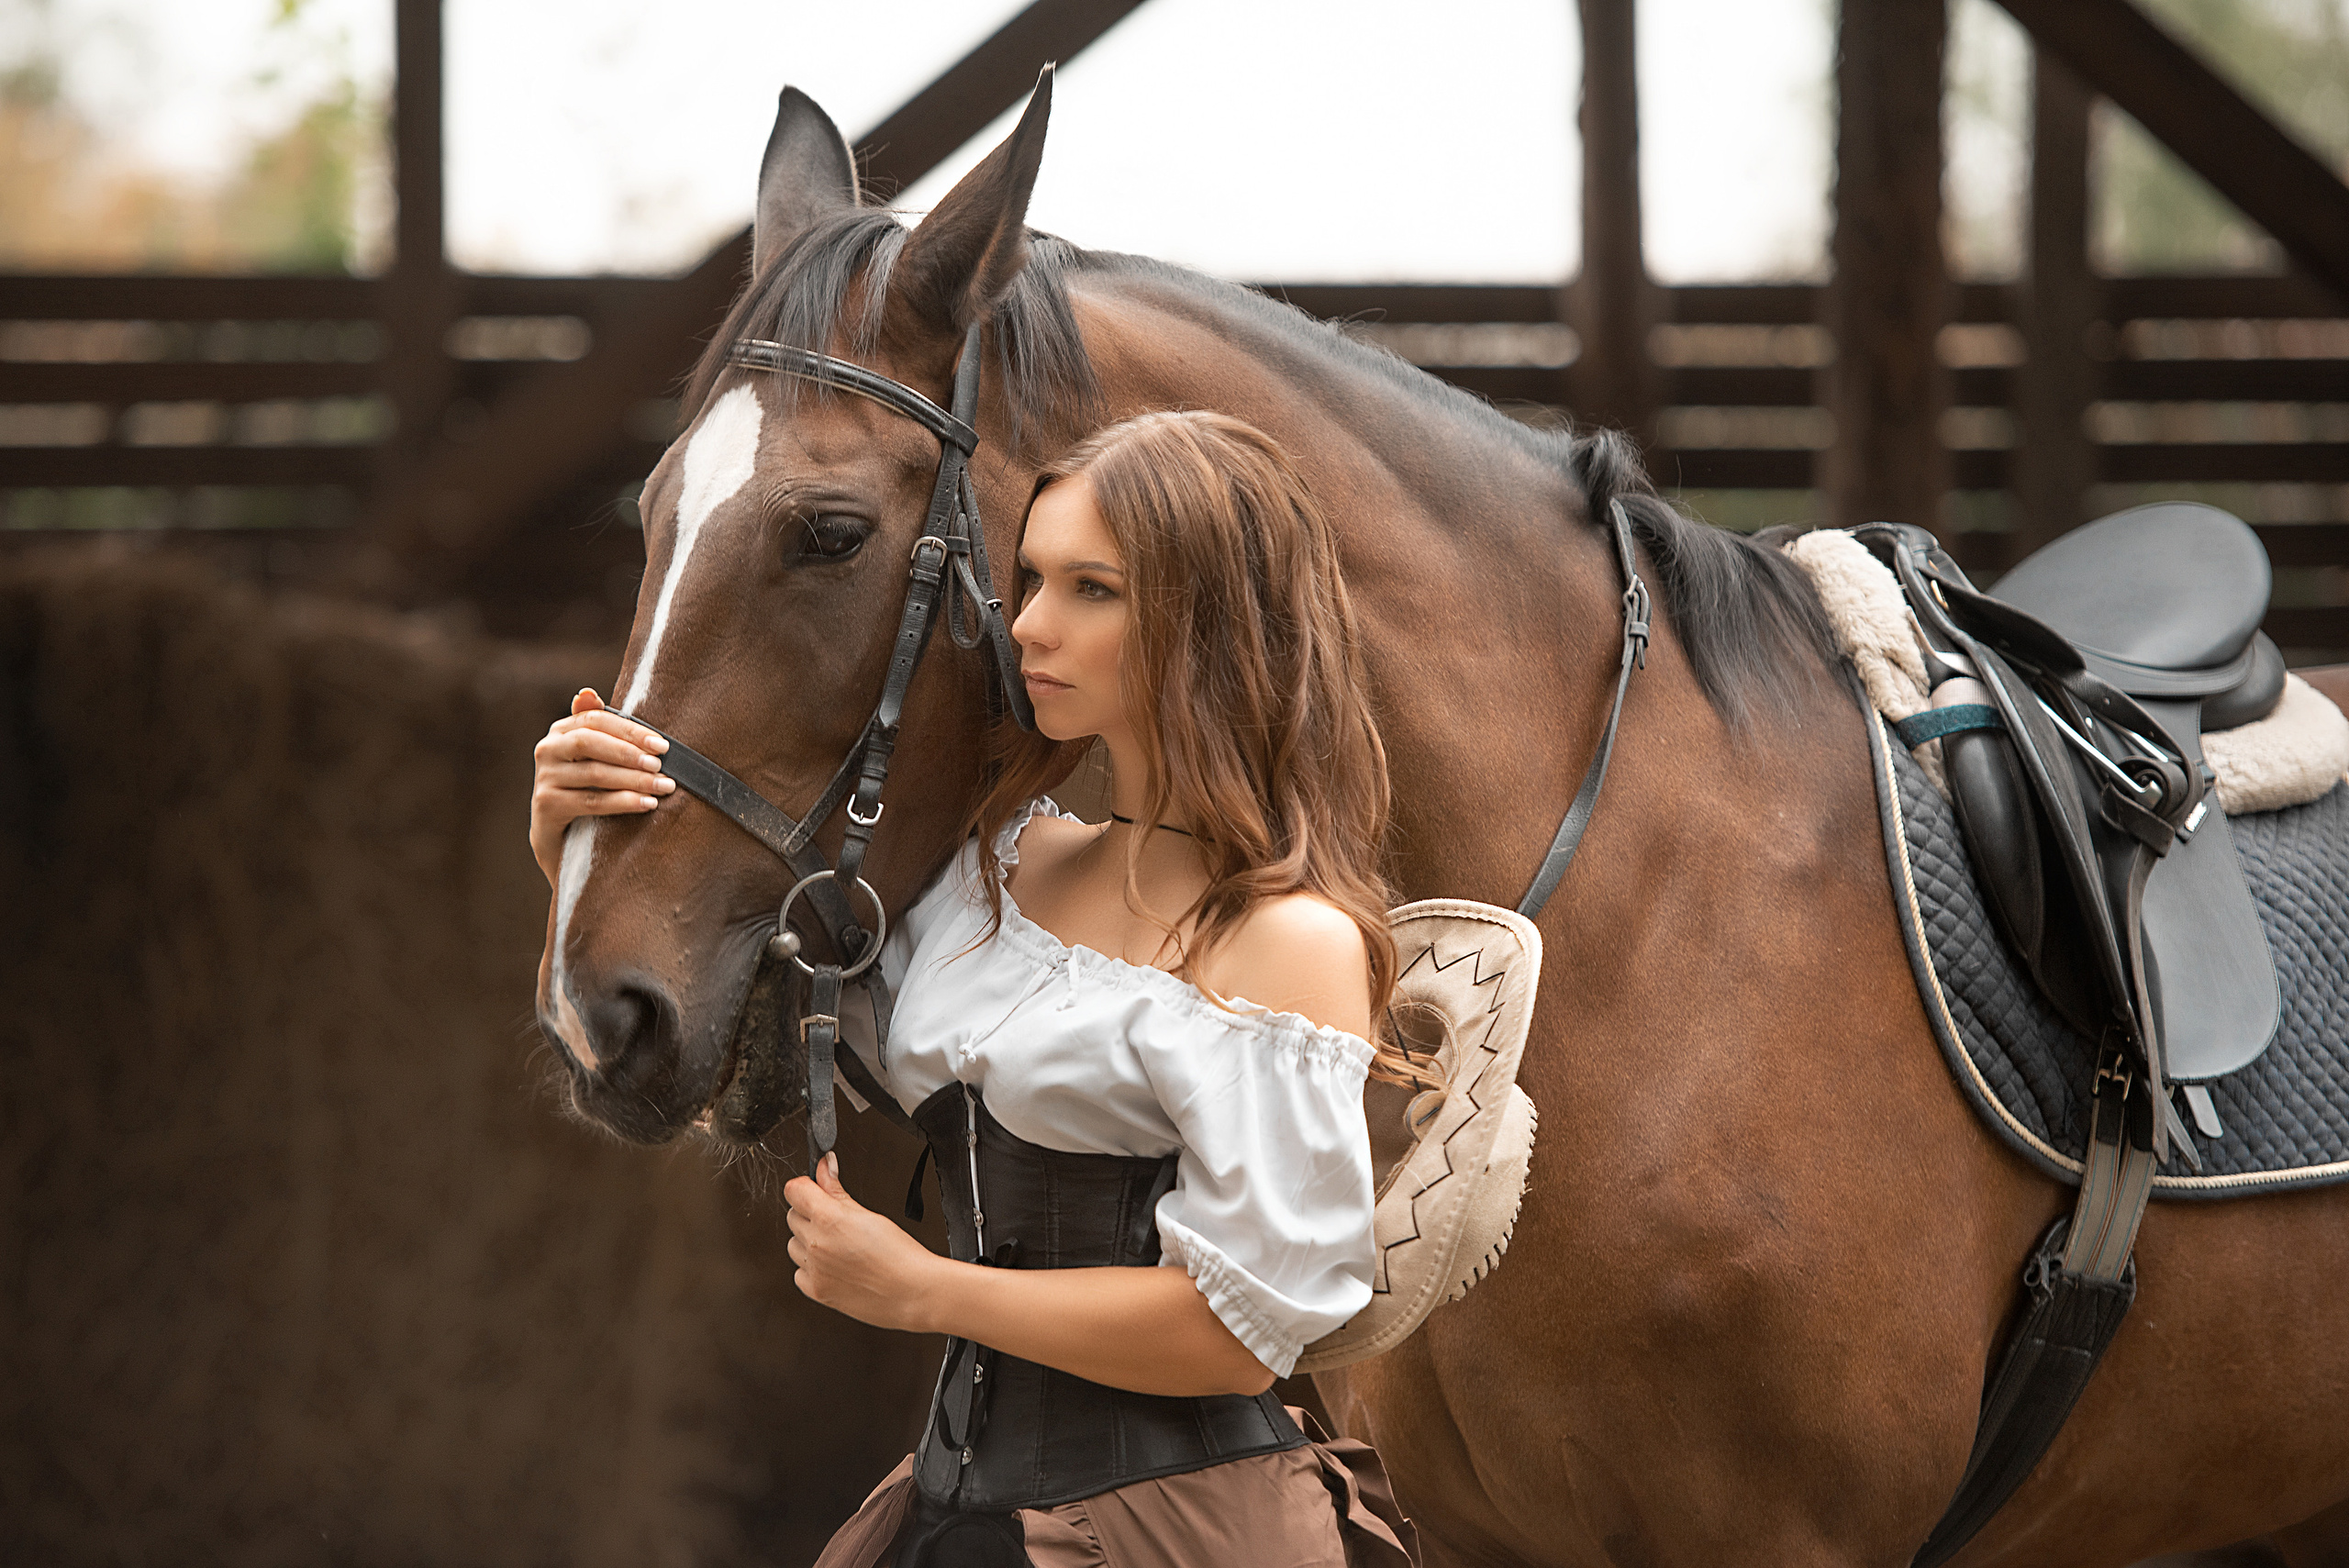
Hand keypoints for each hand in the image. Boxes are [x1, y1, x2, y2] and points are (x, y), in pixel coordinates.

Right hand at [528, 688, 674, 886]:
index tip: (663, 745)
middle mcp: (547, 749)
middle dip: (629, 752)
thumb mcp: (597, 759)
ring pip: (594, 774)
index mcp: (561, 731)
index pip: (596, 719)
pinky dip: (623, 802)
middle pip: (590, 742)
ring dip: (634, 779)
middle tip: (661, 765)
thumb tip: (587, 691)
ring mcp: (544, 778)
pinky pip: (591, 801)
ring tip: (663, 786)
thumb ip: (602, 729)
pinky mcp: (546, 805)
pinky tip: (647, 804)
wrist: (561, 839)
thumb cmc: (588, 789)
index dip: (631, 730)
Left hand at [785, 1153, 944, 1331]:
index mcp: (829, 1219)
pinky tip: (833, 1265)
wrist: (912, 1292)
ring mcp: (814, 1270)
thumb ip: (837, 1190)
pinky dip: (811, 1267)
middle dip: (809, 1212)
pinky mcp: (816, 1291)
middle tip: (835, 1218)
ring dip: (808, 1241)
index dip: (805, 1185)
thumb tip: (825, 1168)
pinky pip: (799, 1272)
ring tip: (837, 1244)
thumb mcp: (869, 1213)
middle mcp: (816, 1244)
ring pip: (793, 1245)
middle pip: (793, 1216)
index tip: (815, 1188)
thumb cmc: (900, 1255)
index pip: (794, 1190)